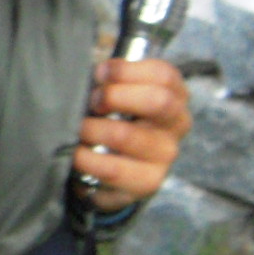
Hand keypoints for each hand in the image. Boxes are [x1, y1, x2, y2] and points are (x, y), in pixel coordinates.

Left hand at [74, 57, 189, 212]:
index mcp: (175, 94)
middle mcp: (177, 125)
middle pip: (157, 102)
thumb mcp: (120, 90)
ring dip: (91, 129)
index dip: (125, 70)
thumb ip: (112, 77)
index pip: (163, 75)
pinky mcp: (147, 184)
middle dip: (113, 96)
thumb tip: (95, 73)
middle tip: (91, 103)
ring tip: (76, 129)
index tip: (98, 74)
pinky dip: (86, 160)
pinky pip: (111, 170)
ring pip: (125, 136)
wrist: (120, 165)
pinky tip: (76, 155)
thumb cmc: (117, 116)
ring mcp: (165, 157)